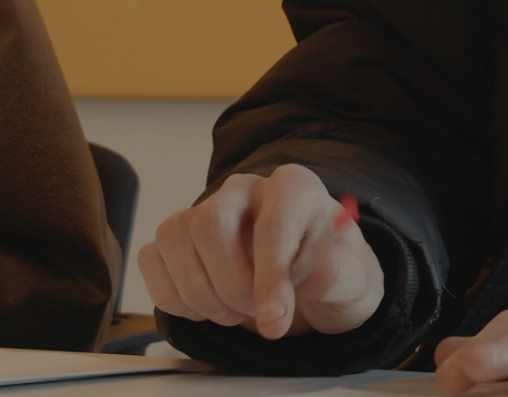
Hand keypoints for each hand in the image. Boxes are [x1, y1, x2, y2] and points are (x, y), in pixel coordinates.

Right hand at [138, 163, 384, 338]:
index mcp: (295, 188)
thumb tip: (320, 272)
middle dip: (230, 284)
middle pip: (210, 224)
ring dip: (200, 292)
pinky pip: (152, 257)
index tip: (274, 319)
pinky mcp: (179, 237)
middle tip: (257, 315)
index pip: (272, 224)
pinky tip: (205, 307)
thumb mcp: (355, 282)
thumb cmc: (332, 274)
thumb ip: (341, 276)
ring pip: (175, 238)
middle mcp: (246, 189)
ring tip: (233, 312)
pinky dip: (173, 296)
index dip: (270, 276)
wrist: (309, 285)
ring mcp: (207, 208)